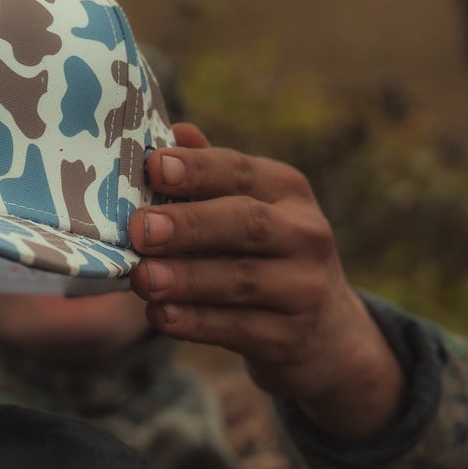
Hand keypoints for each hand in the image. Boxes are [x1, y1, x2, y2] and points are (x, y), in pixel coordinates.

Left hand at [128, 123, 403, 440]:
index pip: (239, 171)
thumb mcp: (250, 208)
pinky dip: (196, 322)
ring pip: (241, 279)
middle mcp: (303, 234)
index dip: (197, 169)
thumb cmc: (265, 254)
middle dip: (190, 225)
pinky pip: (238, 328)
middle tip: (140, 229)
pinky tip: (160, 315)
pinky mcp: (290, 337)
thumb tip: (174, 130)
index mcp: (286, 190)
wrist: (327, 333)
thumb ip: (210, 174)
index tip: (154, 167)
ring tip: (142, 277)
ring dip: (187, 279)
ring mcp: (303, 288)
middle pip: (246, 224)